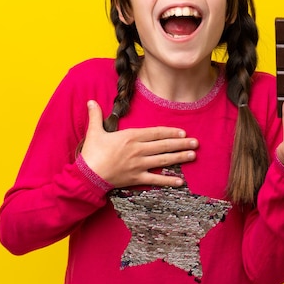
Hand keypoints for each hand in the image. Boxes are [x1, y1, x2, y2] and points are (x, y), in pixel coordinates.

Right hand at [80, 100, 198, 187]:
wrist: (88, 175)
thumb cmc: (92, 153)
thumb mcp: (94, 131)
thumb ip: (95, 116)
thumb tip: (90, 101)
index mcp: (131, 137)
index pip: (155, 133)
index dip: (170, 132)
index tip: (182, 132)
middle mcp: (138, 150)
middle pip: (164, 146)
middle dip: (181, 143)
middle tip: (196, 142)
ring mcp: (139, 165)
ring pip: (163, 160)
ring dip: (180, 158)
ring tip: (193, 155)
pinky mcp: (137, 179)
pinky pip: (156, 180)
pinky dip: (168, 181)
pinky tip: (180, 181)